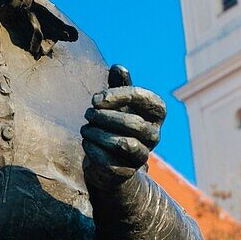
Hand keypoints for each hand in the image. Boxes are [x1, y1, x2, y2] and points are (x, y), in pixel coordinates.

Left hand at [81, 65, 165, 191]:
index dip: (120, 95)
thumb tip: (118, 67)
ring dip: (96, 132)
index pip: (145, 98)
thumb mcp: (117, 101)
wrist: (111, 162)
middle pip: (132, 122)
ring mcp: (142, 156)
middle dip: (103, 116)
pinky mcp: (126, 172)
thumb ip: (119, 84)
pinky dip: (92, 148)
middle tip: (88, 113)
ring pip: (122, 143)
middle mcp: (154, 135)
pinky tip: (86, 142)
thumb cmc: (115, 123)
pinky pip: (108, 159)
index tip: (95, 99)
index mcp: (155, 113)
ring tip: (85, 128)